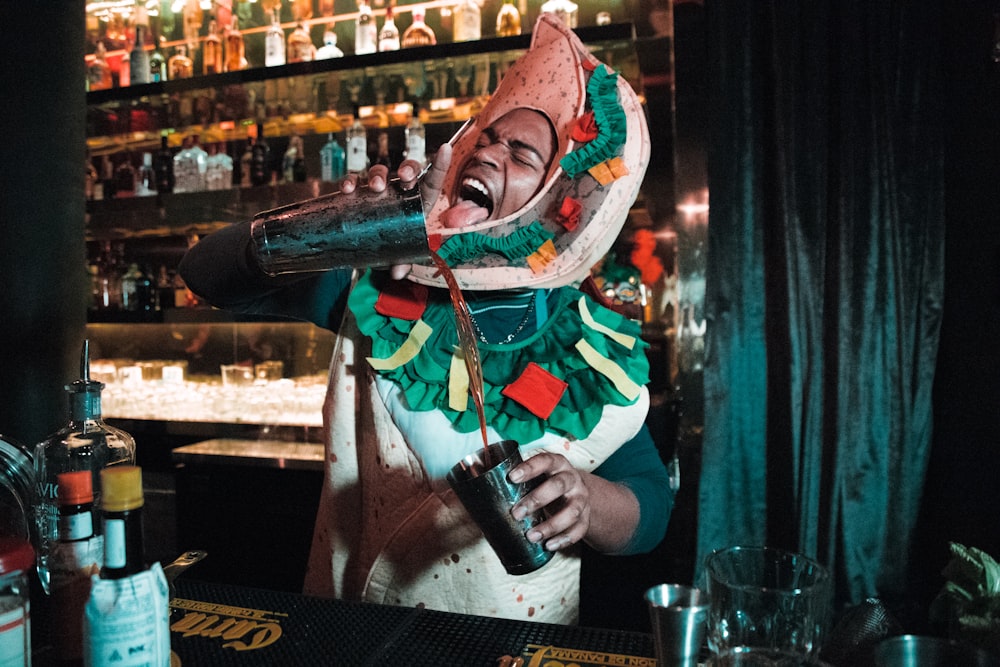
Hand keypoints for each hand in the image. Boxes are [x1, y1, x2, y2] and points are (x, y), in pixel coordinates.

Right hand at [342, 144, 452, 280]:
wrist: (369, 249)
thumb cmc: (393, 247)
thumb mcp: (401, 255)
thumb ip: (403, 262)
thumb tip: (397, 273)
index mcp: (419, 201)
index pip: (432, 180)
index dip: (440, 164)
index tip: (445, 148)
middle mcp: (400, 190)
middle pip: (407, 169)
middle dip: (407, 168)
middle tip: (403, 178)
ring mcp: (379, 190)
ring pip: (380, 171)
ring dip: (377, 175)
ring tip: (375, 187)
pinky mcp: (359, 194)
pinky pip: (354, 182)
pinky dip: (350, 181)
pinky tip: (347, 189)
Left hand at [507, 451, 591, 551]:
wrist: (576, 492)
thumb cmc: (547, 483)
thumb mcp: (538, 476)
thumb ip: (519, 481)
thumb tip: (480, 492)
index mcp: (556, 464)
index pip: (544, 461)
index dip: (529, 468)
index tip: (512, 477)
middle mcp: (572, 479)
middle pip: (558, 486)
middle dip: (537, 500)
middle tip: (517, 514)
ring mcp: (581, 498)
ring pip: (572, 511)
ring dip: (551, 525)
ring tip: (532, 536)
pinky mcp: (586, 517)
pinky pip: (579, 529)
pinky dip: (564, 539)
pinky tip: (549, 546)